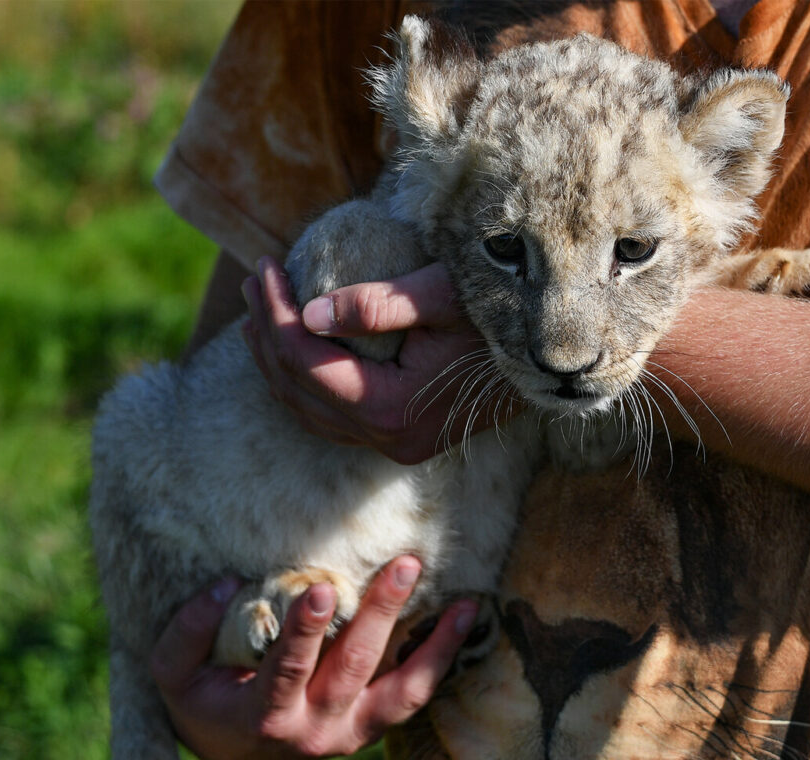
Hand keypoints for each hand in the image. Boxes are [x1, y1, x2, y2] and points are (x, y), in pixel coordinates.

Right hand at [150, 557, 477, 759]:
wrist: (231, 748)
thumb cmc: (203, 698)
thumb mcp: (173, 673)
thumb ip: (188, 631)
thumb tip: (225, 586)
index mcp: (266, 715)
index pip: (287, 671)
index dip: (303, 633)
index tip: (316, 590)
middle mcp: (316, 729)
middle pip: (355, 669)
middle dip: (381, 615)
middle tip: (403, 567)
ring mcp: (351, 732)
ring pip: (401, 692)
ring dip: (434, 646)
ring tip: (464, 605)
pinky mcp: (373, 725)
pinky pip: (414, 696)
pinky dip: (441, 660)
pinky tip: (463, 620)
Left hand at [242, 258, 513, 463]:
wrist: (555, 355)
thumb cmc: (503, 315)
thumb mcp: (444, 296)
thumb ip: (378, 304)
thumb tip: (308, 312)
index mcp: (394, 408)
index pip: (308, 364)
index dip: (276, 314)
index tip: (266, 265)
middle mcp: (390, 438)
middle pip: (299, 391)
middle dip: (266, 333)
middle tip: (254, 279)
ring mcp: (397, 443)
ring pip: (309, 411)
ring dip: (276, 361)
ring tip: (260, 311)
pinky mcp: (403, 435)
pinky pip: (333, 416)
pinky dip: (305, 381)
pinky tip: (297, 345)